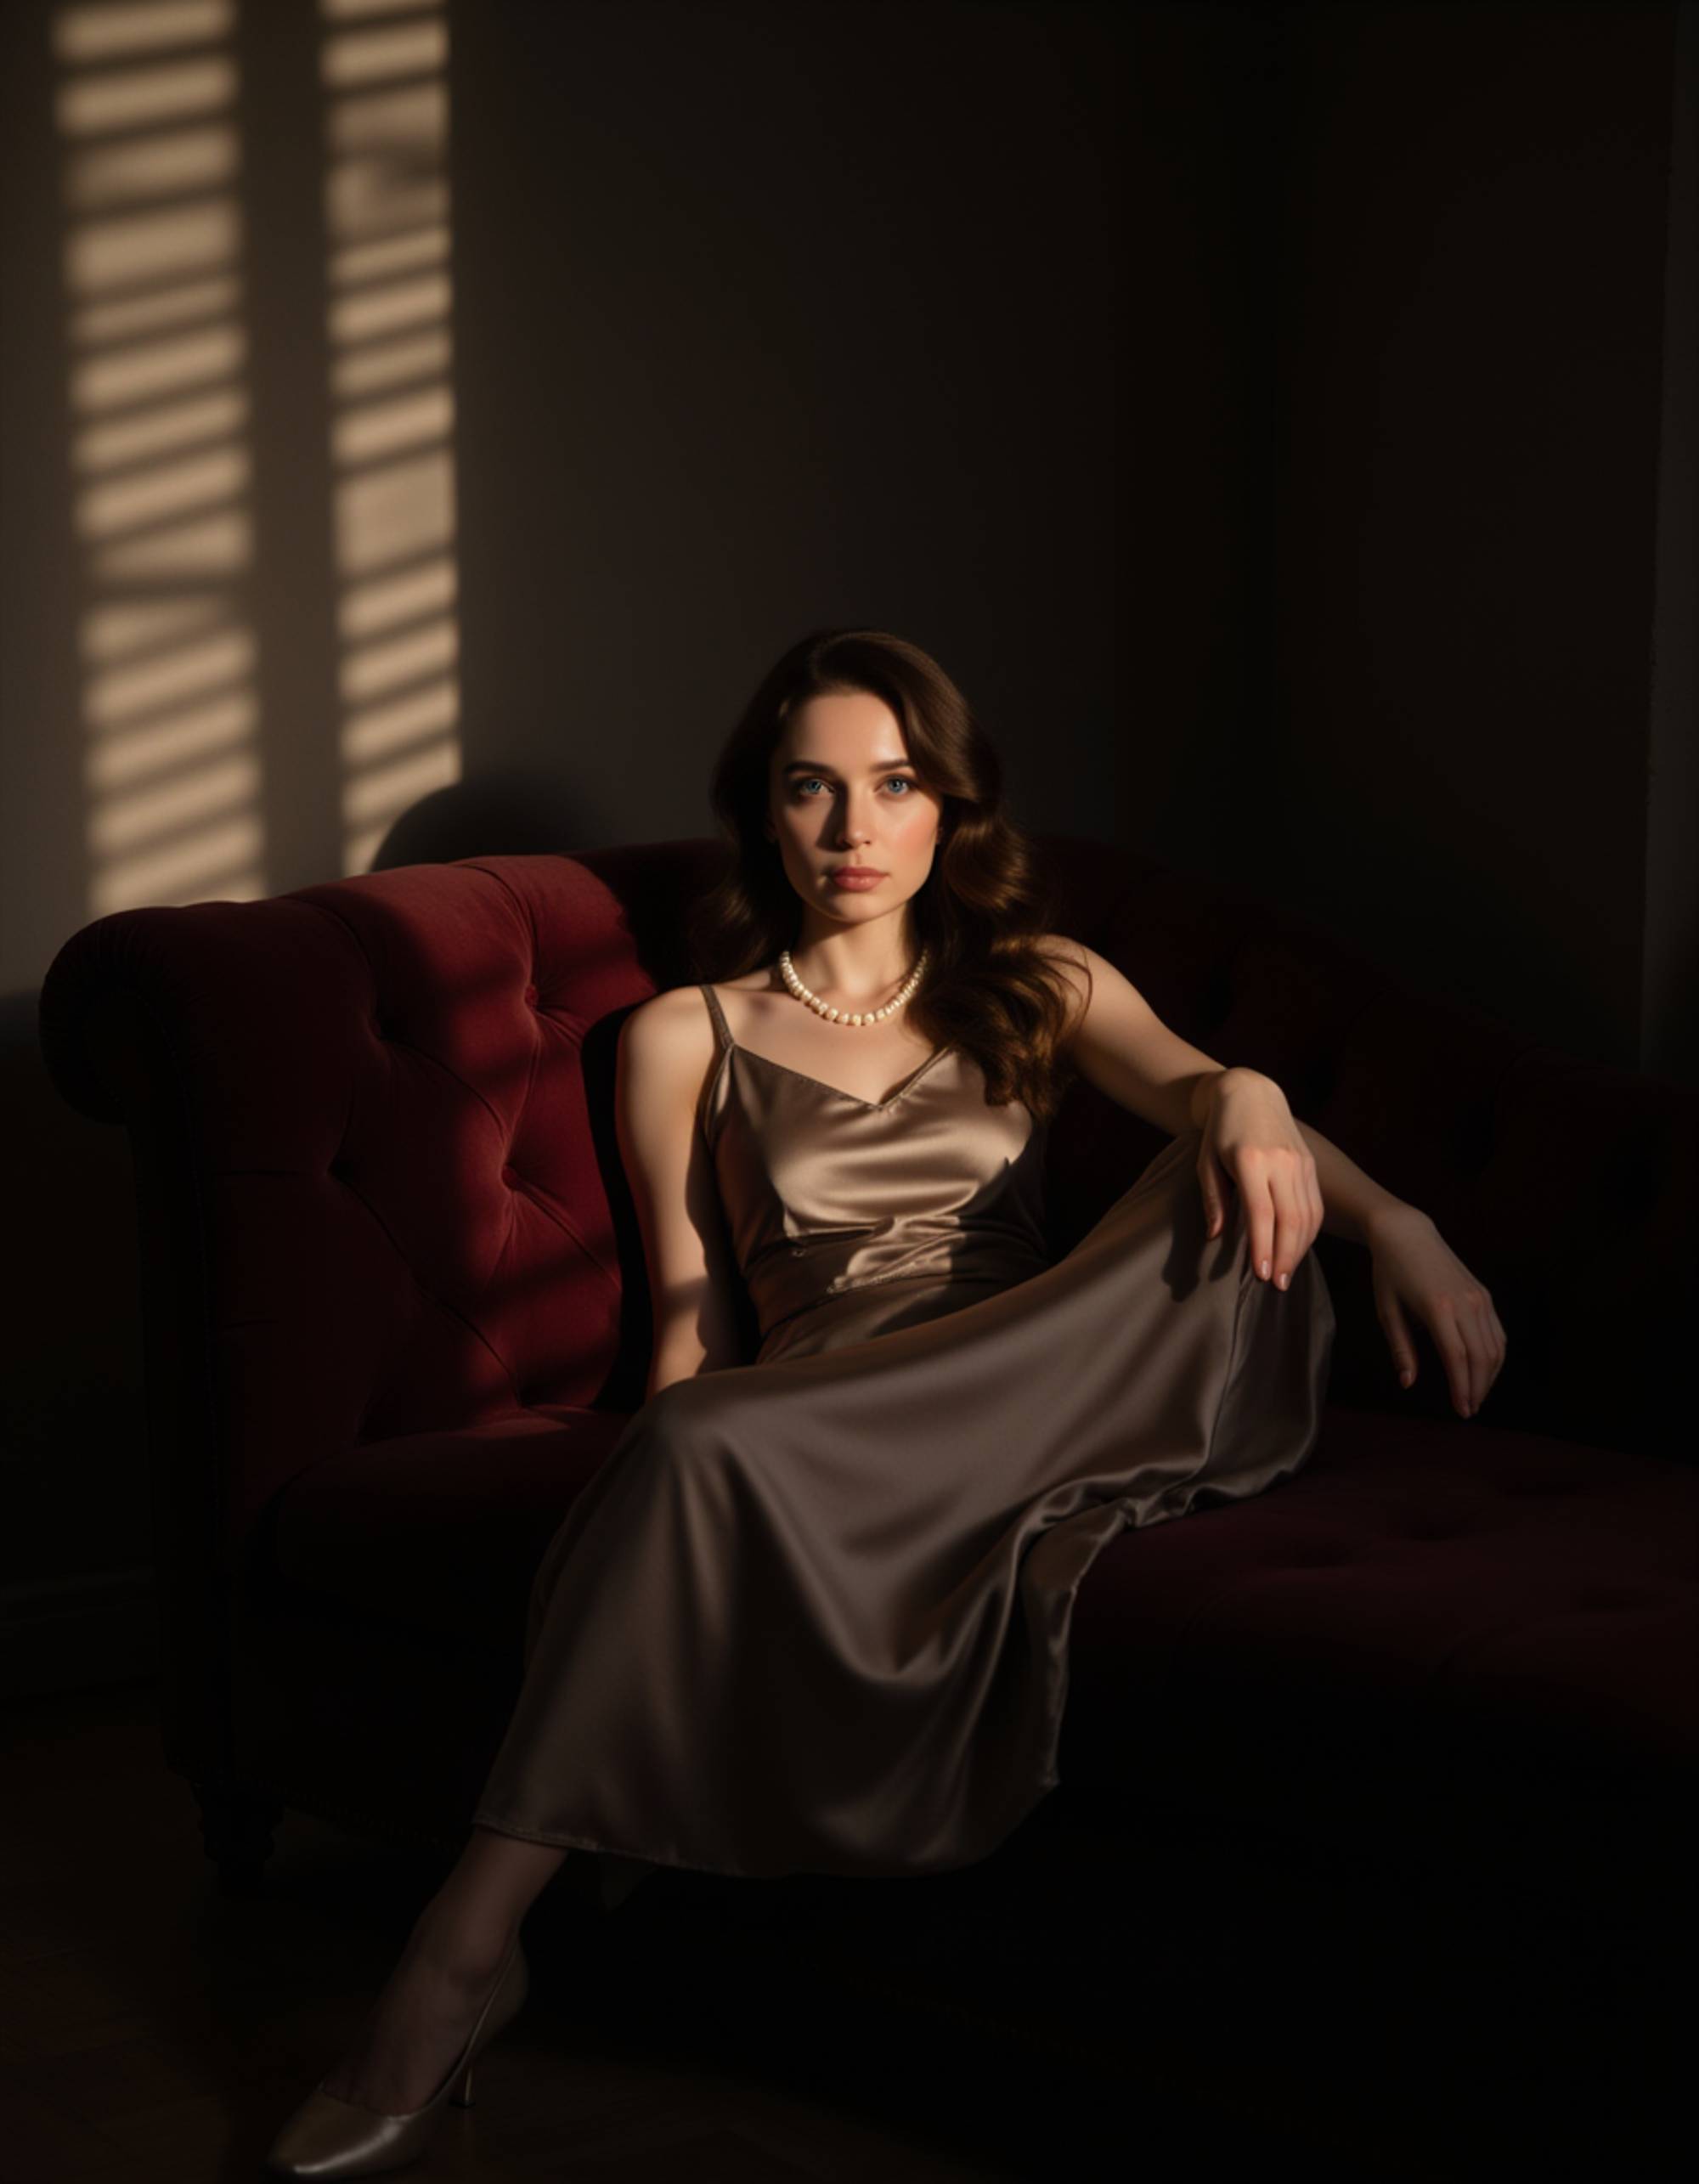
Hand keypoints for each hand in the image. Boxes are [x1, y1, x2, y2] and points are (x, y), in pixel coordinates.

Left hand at [1198, 1071, 1322, 1289]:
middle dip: (1286, 1256)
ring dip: (1300, 1248)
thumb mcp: (1205, 1162)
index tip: (1262, 1274)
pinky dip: (1309, 1231)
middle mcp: (1281, 1161)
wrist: (1250, 1093)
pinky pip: (1315, 1204)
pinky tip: (1298, 1248)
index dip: (1263, 1247)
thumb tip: (1216, 1237)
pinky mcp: (1310, 1164)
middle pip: (1290, 1219)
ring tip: (1288, 1274)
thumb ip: (1213, 1199)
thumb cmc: (1220, 1132)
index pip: (1261, 1213)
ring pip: (1308, 1215)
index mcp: (1251, 1160)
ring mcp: (1300, 1162)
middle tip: (1278, 1285)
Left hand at [1367, 1204, 1507, 1418]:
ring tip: (1476, 1396)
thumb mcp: (1387, 1311)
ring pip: (1495, 1346)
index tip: (1461, 1410)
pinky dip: (1494, 1356)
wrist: (1407, 1234)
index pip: (1457, 1356)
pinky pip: (1497, 1332)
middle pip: (1482, 1355)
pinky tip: (1484, 1372)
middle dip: (1478, 1387)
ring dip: (1489, 1376)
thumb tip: (1408, 1383)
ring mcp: (1478, 1297)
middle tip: (1469, 1410)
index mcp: (1437, 1307)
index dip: (1461, 1387)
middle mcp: (1465, 1302)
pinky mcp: (1483, 1294)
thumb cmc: (1390, 1274)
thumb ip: (1400, 1348)